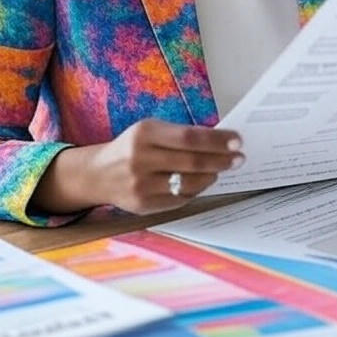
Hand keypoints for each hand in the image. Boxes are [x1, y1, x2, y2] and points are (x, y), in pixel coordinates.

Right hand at [34, 119, 242, 214]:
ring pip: (189, 183)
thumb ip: (180, 134)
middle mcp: (141, 159)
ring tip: (220, 169)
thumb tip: (220, 140)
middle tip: (239, 158)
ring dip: (211, 176)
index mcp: (145, 133)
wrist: (98, 174)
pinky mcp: (143, 205)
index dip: (217, 140)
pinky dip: (195, 190)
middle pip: (193, 161)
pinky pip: (180, 199)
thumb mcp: (150, 130)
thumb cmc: (132, 147)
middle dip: (221, 160)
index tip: (237, 141)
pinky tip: (201, 181)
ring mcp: (141, 185)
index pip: (190, 137)